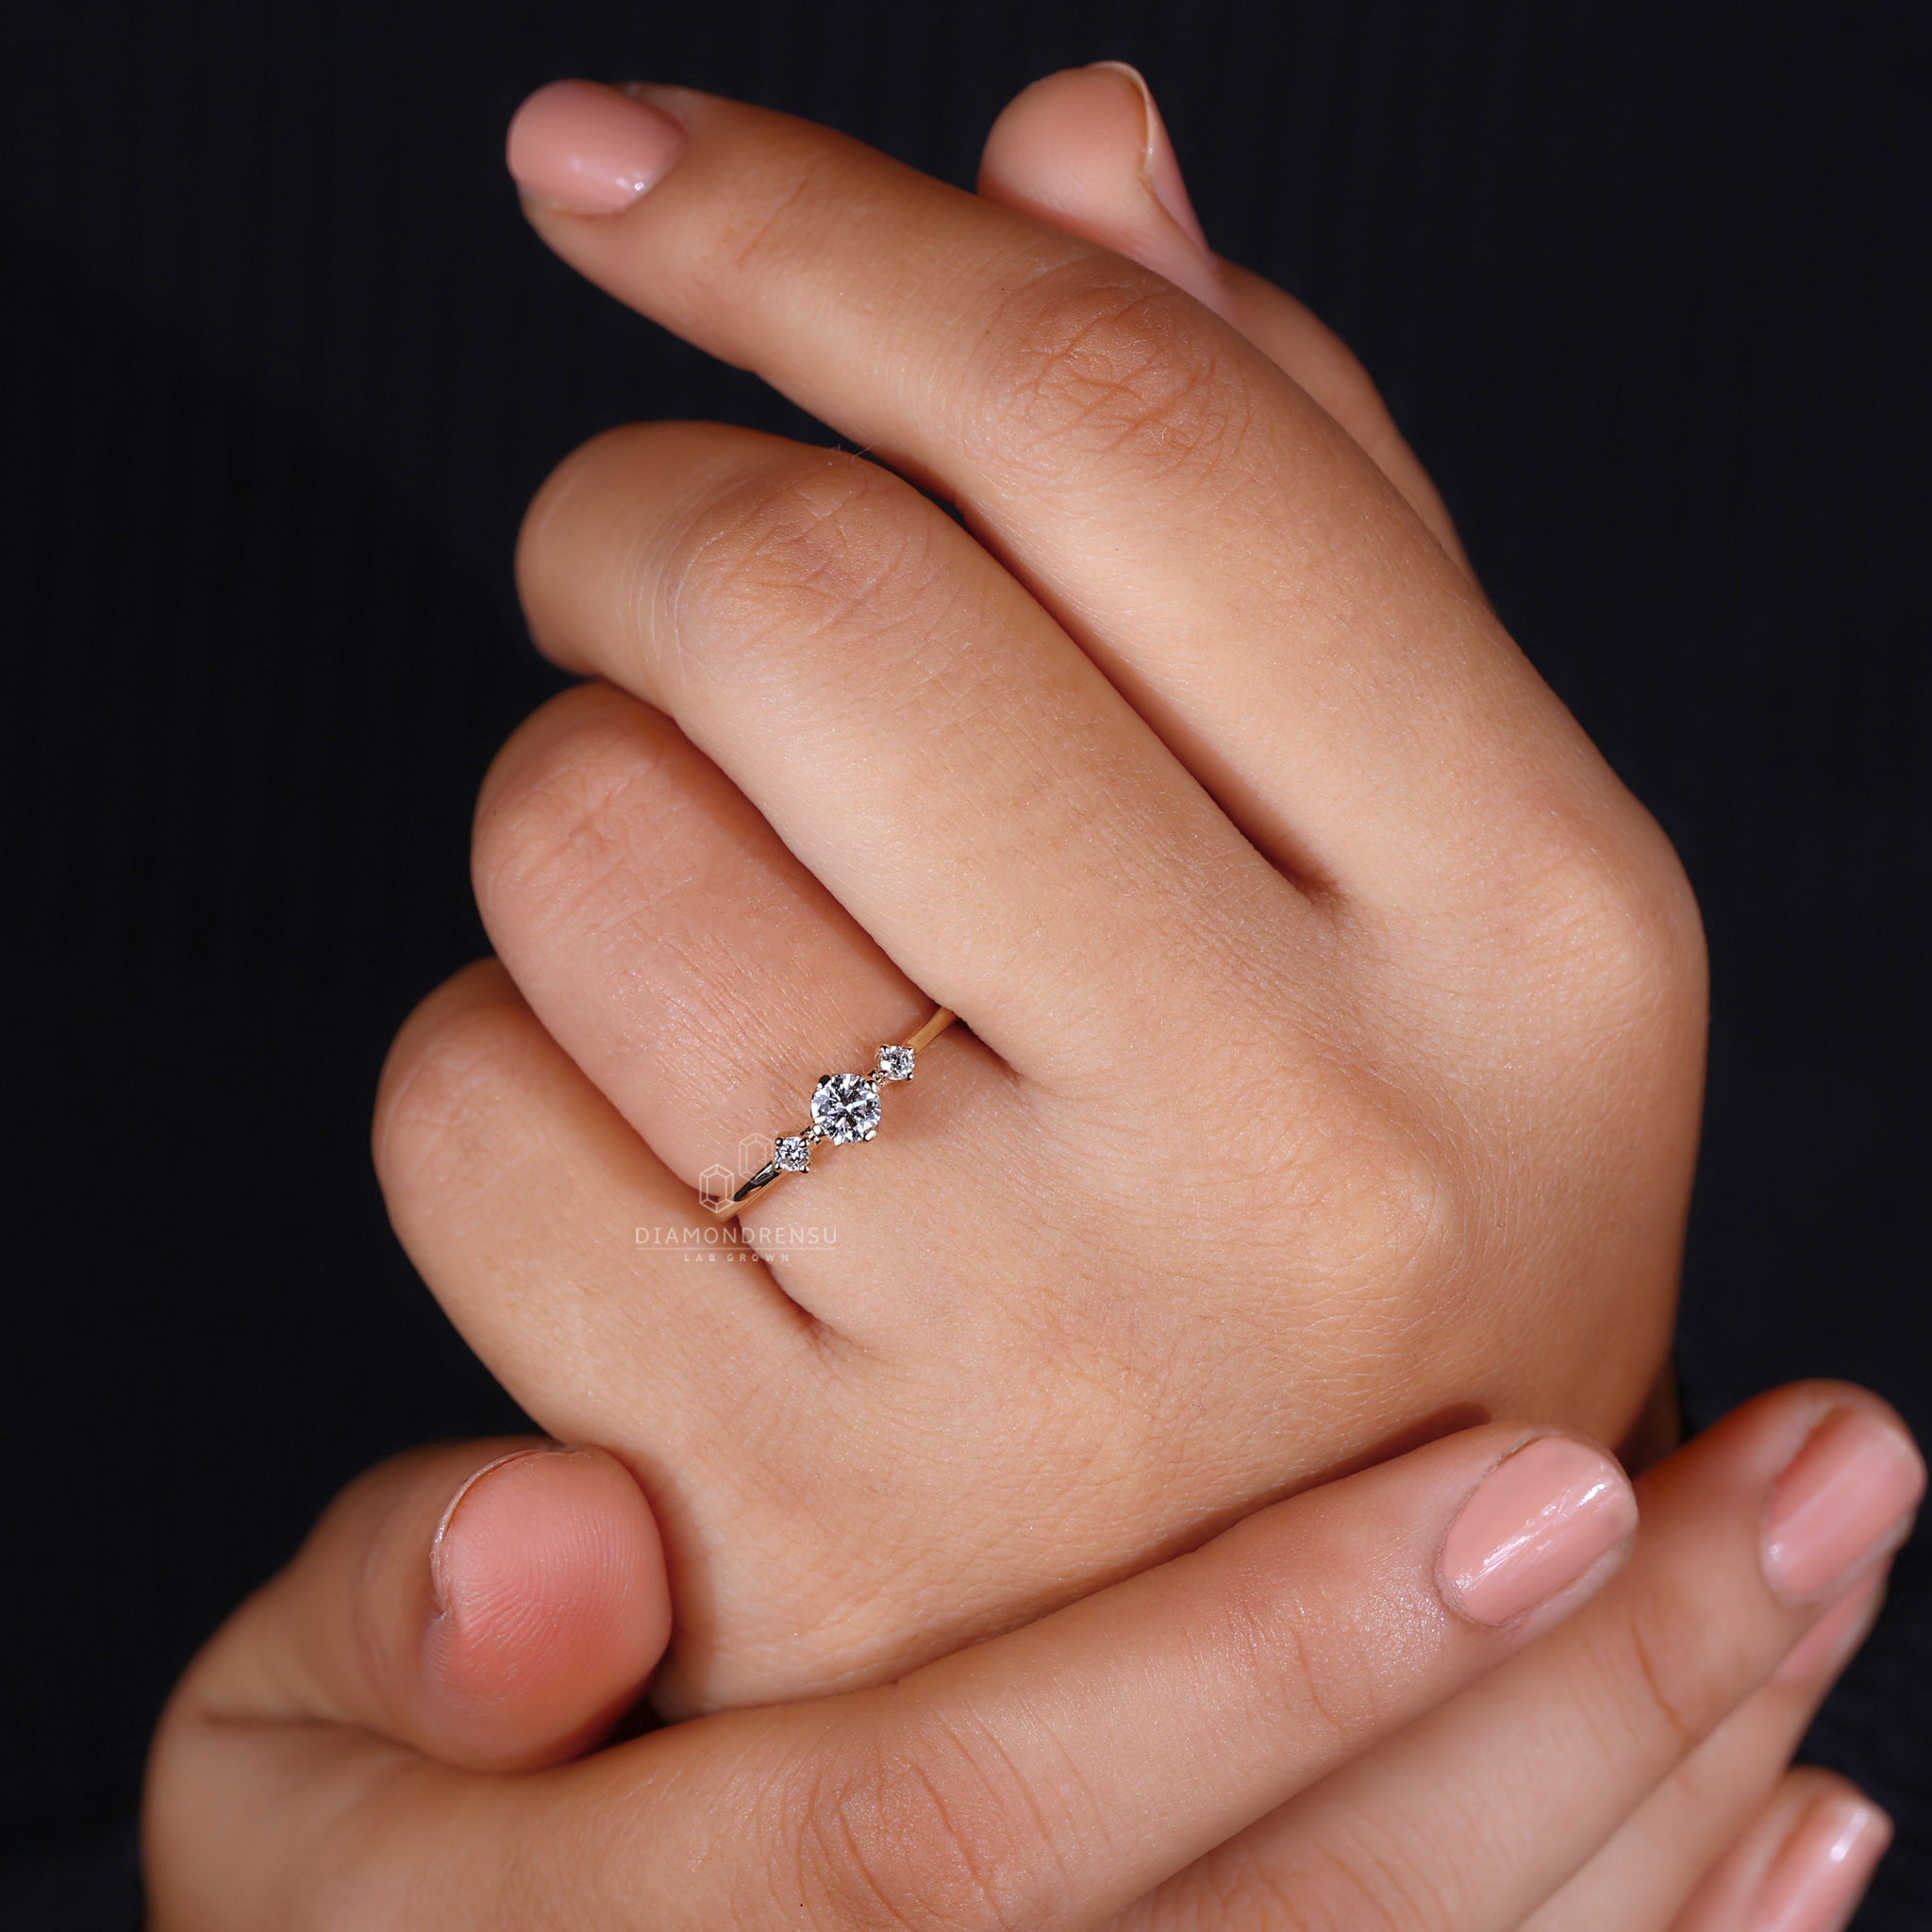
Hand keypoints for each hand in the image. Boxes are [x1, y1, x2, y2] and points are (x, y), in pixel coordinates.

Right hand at [144, 1385, 1920, 1928]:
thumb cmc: (367, 1894)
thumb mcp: (279, 1768)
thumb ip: (381, 1633)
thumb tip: (538, 1536)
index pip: (954, 1840)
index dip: (1247, 1661)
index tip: (1529, 1466)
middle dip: (1570, 1731)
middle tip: (1810, 1486)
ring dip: (1654, 1849)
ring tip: (1824, 1615)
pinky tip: (1792, 1846)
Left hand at [376, 67, 1706, 1710]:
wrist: (1323, 1644)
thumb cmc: (1362, 1199)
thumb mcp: (1430, 853)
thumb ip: (1281, 487)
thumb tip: (1070, 149)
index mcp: (1526, 916)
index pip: (1120, 423)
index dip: (815, 230)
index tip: (617, 170)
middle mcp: (1316, 1143)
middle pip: (798, 591)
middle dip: (642, 516)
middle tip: (670, 588)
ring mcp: (1043, 1363)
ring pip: (582, 835)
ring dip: (583, 802)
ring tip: (735, 922)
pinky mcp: (786, 1522)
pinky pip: (466, 1114)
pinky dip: (503, 1059)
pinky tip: (671, 1142)